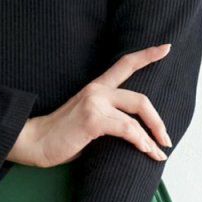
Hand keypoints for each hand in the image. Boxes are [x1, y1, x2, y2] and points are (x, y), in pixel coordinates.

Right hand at [8, 45, 173, 168]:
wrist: (35, 142)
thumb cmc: (61, 136)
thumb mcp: (88, 121)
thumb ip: (108, 118)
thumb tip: (133, 133)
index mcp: (96, 88)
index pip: (125, 65)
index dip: (147, 55)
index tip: (166, 48)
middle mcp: (97, 91)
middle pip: (140, 99)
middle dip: (158, 121)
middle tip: (166, 139)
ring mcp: (95, 103)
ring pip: (137, 115)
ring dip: (152, 137)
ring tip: (159, 153)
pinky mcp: (92, 119)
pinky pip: (127, 129)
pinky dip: (140, 141)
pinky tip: (145, 150)